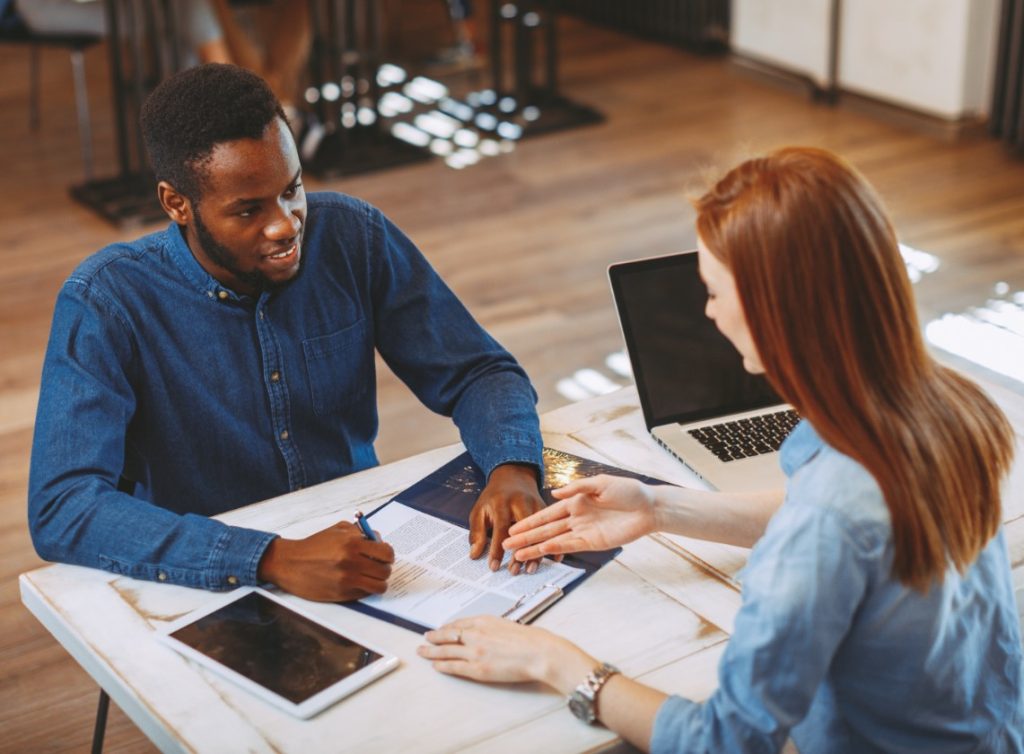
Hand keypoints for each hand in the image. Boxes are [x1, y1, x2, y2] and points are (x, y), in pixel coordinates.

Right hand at [257, 521, 393, 601]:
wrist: (290, 563)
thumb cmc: (314, 546)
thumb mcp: (337, 530)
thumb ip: (360, 533)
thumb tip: (379, 541)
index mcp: (352, 543)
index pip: (386, 553)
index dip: (388, 555)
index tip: (384, 555)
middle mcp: (351, 562)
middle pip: (385, 571)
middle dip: (384, 568)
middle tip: (377, 566)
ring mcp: (347, 580)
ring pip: (379, 586)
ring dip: (378, 582)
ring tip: (371, 577)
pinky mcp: (341, 594)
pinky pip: (365, 594)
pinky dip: (366, 589)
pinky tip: (358, 582)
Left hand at [418, 615, 594, 692]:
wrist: (539, 652)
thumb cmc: (531, 640)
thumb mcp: (508, 625)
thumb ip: (493, 628)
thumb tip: (487, 634)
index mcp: (485, 621)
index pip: (459, 624)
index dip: (447, 627)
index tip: (441, 629)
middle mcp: (476, 634)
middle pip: (448, 635)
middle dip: (434, 636)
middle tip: (425, 637)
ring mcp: (475, 651)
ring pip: (446, 650)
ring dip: (432, 651)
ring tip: (423, 651)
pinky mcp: (477, 668)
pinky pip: (454, 666)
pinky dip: (442, 665)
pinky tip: (435, 665)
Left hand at [469, 463, 543, 572]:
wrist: (512, 475)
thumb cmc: (493, 497)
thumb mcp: (479, 510)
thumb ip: (477, 533)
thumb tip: (474, 555)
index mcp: (502, 503)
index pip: (500, 530)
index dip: (497, 550)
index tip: (494, 567)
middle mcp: (521, 502)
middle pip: (523, 531)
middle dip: (520, 552)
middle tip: (514, 571)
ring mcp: (535, 504)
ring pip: (539, 530)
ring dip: (536, 551)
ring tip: (531, 569)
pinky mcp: (546, 508)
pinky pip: (551, 527)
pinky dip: (553, 542)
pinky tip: (553, 558)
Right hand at [503, 474, 655, 561]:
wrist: (649, 507)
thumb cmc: (629, 491)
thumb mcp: (602, 483)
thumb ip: (577, 488)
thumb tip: (554, 494)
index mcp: (576, 501)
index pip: (546, 513)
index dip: (529, 521)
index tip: (513, 527)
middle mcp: (575, 517)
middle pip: (545, 529)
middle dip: (525, 537)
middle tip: (505, 544)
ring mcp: (583, 531)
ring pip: (552, 540)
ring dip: (534, 548)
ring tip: (516, 554)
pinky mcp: (592, 543)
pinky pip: (568, 548)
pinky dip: (553, 551)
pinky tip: (539, 555)